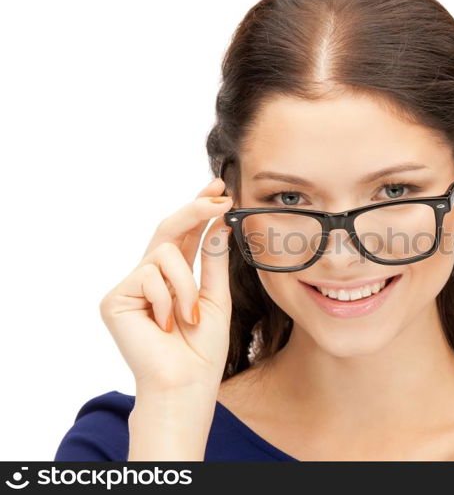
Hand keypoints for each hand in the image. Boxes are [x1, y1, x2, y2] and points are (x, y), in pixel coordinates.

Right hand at [99, 178, 233, 395]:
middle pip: (169, 229)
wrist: (186, 384)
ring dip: (186, 284)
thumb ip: (214, 260)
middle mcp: (151, 276)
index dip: (200, 209)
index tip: (220, 188)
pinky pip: (148, 276)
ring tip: (190, 316)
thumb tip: (220, 223)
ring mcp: (131, 286)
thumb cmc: (203, 348)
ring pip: (164, 254)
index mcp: (175, 276)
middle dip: (195, 210)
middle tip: (220, 197)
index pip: (186, 234)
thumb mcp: (216, 297)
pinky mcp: (114, 298)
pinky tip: (164, 326)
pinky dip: (166, 300)